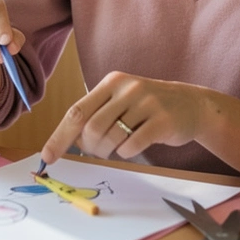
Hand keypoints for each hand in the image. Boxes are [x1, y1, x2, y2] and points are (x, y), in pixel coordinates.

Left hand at [40, 71, 207, 164]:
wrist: (192, 104)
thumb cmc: (147, 108)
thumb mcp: (120, 101)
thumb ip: (95, 115)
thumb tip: (66, 142)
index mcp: (111, 83)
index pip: (77, 111)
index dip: (59, 136)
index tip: (47, 157)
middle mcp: (127, 88)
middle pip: (91, 127)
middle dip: (89, 148)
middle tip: (98, 152)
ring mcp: (146, 102)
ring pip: (111, 137)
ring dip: (108, 151)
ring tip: (116, 149)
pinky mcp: (162, 120)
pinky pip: (132, 145)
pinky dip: (126, 152)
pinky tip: (132, 147)